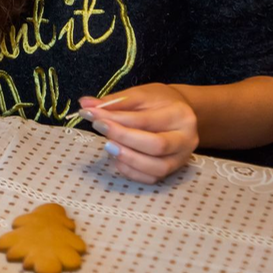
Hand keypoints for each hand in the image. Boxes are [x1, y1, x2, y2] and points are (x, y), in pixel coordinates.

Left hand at [78, 84, 198, 183]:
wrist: (182, 112)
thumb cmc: (158, 102)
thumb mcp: (140, 94)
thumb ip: (114, 101)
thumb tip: (85, 104)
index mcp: (180, 115)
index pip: (145, 120)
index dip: (115, 118)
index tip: (90, 113)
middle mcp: (186, 139)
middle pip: (155, 145)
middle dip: (122, 137)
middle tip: (98, 127)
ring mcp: (182, 158)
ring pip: (156, 167)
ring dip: (127, 158)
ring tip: (107, 145)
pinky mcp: (173, 171)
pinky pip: (151, 178)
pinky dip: (130, 171)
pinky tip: (115, 158)